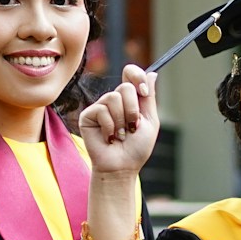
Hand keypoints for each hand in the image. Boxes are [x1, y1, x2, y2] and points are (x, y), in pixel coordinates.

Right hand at [79, 64, 158, 179]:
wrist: (122, 167)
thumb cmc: (136, 148)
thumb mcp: (150, 121)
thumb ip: (149, 98)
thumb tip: (152, 73)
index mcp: (130, 99)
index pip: (130, 73)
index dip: (137, 76)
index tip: (144, 91)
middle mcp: (114, 101)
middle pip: (125, 87)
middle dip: (133, 110)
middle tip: (133, 127)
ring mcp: (100, 107)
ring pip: (113, 98)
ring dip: (122, 121)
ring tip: (121, 135)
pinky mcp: (88, 115)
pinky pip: (102, 110)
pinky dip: (110, 127)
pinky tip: (109, 138)